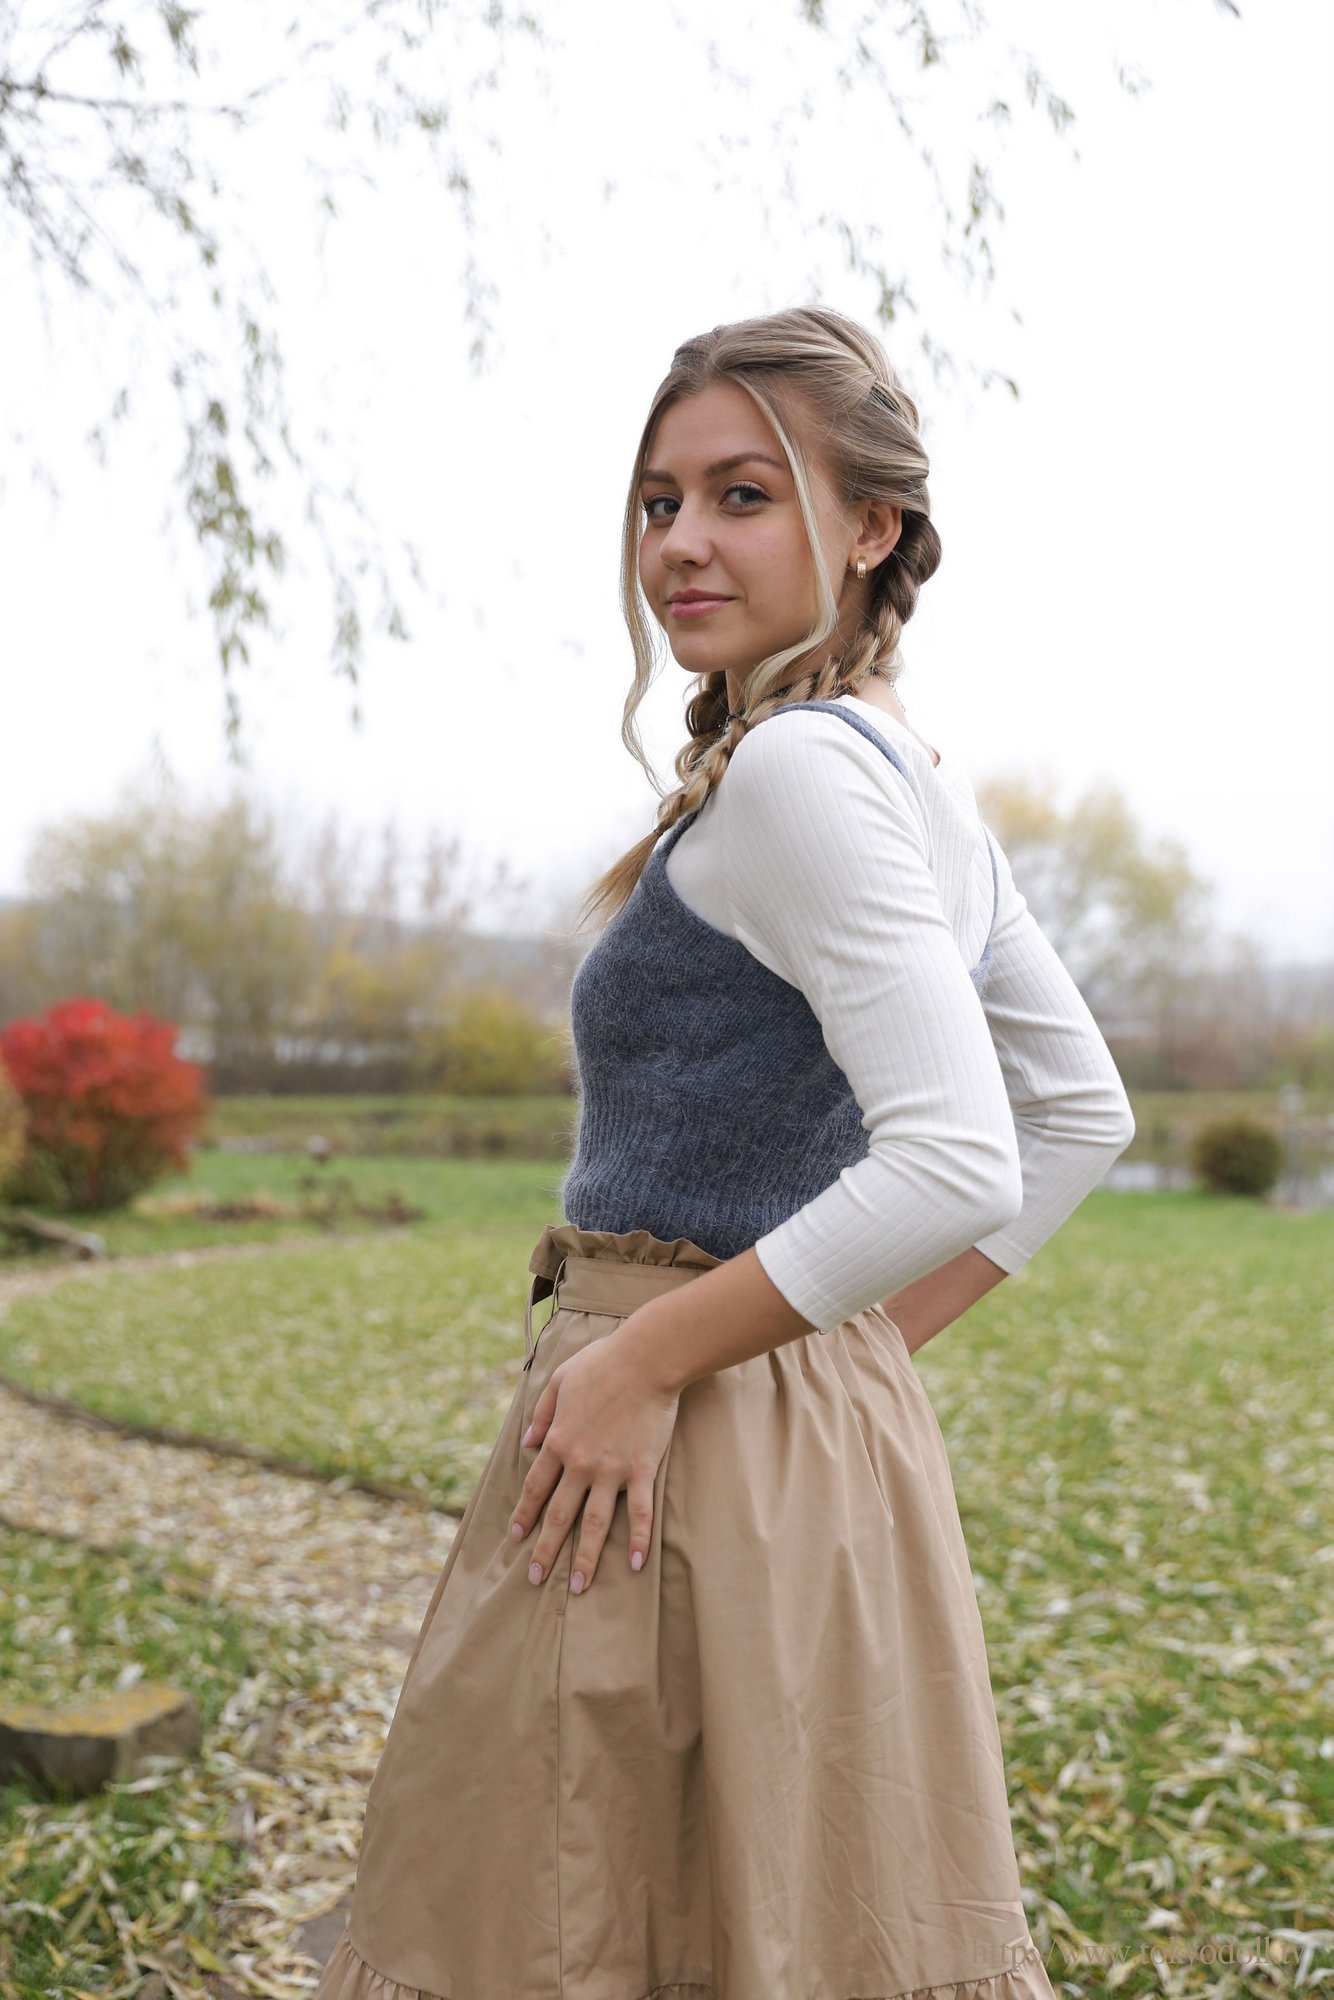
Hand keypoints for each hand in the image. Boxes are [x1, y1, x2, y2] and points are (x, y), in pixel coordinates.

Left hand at [508, 1316, 680, 1594]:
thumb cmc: (603, 1362)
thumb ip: (542, 1414)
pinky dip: (638, 1540)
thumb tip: (527, 1442)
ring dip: (585, 1557)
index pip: (536, 1486)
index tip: (516, 1536)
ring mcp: (611, 1470)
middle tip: (535, 1577)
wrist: (645, 1359)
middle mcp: (580, 1462)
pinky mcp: (641, 1470)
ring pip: (594, 1523)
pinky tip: (637, 1565)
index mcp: (559, 1441)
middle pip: (559, 1514)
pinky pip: (639, 1513)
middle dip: (545, 1548)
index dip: (525, 1513)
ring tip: (579, 1586)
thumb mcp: (559, 1380)